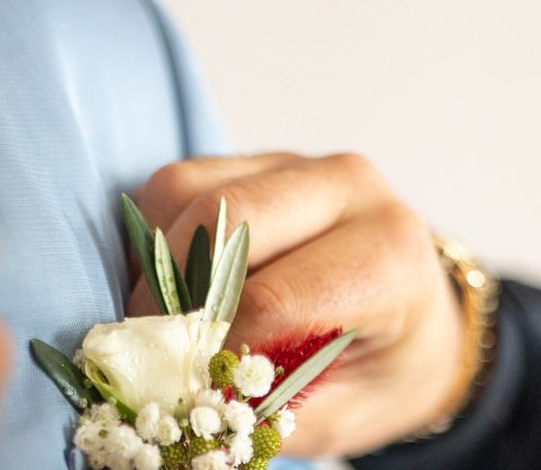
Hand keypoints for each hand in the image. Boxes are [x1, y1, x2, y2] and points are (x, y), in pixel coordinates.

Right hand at [128, 153, 461, 456]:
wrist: (418, 313)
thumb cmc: (387, 366)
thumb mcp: (345, 413)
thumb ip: (266, 408)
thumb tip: (186, 394)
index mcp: (388, 256)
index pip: (272, 298)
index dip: (211, 344)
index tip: (182, 378)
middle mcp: (346, 189)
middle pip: (221, 218)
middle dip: (170, 292)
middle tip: (157, 342)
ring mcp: (298, 165)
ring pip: (185, 190)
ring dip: (158, 257)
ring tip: (171, 309)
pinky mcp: (260, 162)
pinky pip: (178, 183)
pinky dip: (159, 232)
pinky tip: (180, 274)